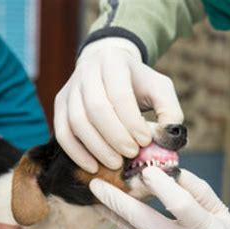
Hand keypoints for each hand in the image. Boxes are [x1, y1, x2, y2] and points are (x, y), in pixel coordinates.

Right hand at [54, 38, 183, 172]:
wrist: (109, 71)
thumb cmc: (138, 83)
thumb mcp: (160, 88)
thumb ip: (170, 110)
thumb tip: (166, 137)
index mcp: (113, 61)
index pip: (119, 94)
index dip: (131, 122)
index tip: (145, 141)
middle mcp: (86, 71)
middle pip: (95, 108)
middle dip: (115, 136)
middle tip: (131, 154)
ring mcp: (69, 88)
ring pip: (76, 121)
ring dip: (97, 147)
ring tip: (115, 163)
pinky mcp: (59, 105)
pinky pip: (62, 132)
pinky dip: (76, 153)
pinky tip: (93, 167)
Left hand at [90, 167, 229, 228]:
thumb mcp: (222, 216)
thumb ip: (198, 190)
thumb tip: (171, 170)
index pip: (180, 203)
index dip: (160, 184)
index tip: (144, 170)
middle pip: (143, 220)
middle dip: (115, 200)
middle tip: (96, 185)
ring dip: (115, 215)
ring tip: (101, 199)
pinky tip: (119, 219)